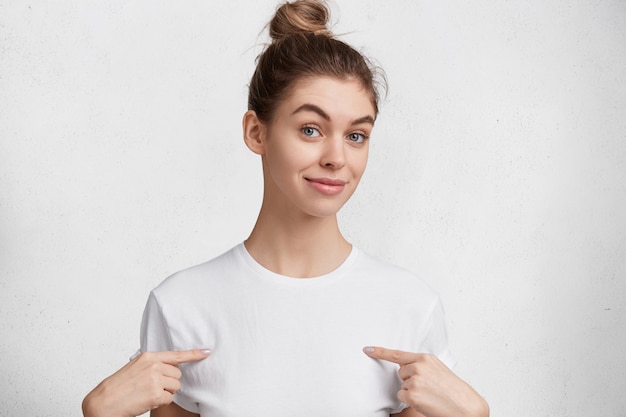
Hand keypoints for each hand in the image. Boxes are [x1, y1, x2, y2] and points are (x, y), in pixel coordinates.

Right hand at [82, 349, 210, 416]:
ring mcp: (155, 379)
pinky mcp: (156, 393)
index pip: (176, 354)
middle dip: (169, 382)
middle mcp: (153, 365)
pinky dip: (161, 402)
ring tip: (148, 393)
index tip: (207, 351)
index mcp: (148, 356)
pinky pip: (169, 398)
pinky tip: (147, 400)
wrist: (104, 402)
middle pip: (177, 374)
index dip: (194, 354)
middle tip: (152, 387)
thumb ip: (152, 364)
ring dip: (166, 393)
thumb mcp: (135, 367)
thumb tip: (168, 366)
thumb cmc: (118, 387)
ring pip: (175, 386)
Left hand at [363, 346, 487, 416]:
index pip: (398, 354)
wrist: (466, 406)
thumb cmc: (454, 391)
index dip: (380, 352)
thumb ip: (422, 366)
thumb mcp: (438, 371)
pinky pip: (401, 397)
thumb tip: (406, 367)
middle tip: (428, 388)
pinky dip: (410, 401)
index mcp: (426, 358)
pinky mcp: (411, 393)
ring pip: (401, 386)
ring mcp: (414, 379)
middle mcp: (418, 366)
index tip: (367, 349)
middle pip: (401, 372)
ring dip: (411, 392)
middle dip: (409, 380)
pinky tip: (424, 401)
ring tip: (429, 395)